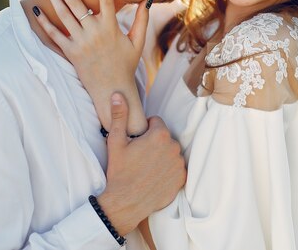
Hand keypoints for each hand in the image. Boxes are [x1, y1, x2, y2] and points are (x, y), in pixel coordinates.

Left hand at [34, 0, 149, 133]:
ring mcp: (80, 42)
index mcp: (111, 28)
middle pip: (76, 3)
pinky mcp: (70, 52)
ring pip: (64, 15)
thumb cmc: (126, 65)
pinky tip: (36, 11)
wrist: (112, 89)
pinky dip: (44, 23)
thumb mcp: (137, 41)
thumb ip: (142, 19)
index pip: (106, 0)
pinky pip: (54, 35)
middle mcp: (94, 32)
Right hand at [98, 93, 185, 235]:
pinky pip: (177, 168)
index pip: (156, 122)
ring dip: (162, 156)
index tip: (136, 142)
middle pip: (165, 137)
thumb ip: (119, 116)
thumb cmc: (119, 171)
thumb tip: (117, 95)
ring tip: (147, 167)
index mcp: (159, 135)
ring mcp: (180, 164)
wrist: (125, 202)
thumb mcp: (115, 142)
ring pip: (171, 152)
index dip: (145, 130)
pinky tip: (155, 176)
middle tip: (140, 156)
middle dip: (155, 143)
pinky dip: (169, 170)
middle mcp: (174, 147)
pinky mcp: (182, 178)